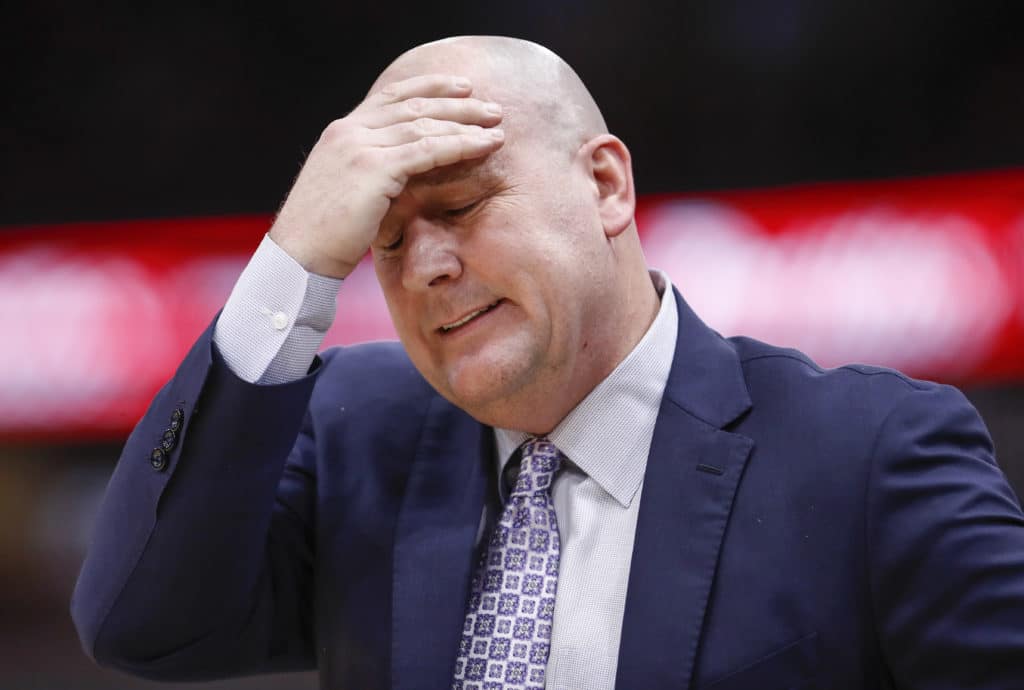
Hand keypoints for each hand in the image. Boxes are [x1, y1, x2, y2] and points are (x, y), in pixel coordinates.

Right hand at [269, 74, 504, 278]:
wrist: (298, 255)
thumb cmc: (322, 235)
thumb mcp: (344, 190)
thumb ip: (367, 170)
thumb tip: (396, 173)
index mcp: (341, 132)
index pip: (391, 96)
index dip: (429, 88)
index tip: (460, 87)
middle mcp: (349, 131)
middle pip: (413, 106)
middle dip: (457, 104)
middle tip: (491, 107)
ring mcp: (359, 146)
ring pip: (424, 125)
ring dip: (465, 124)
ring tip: (496, 128)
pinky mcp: (373, 168)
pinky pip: (426, 151)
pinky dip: (459, 146)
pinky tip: (483, 147)